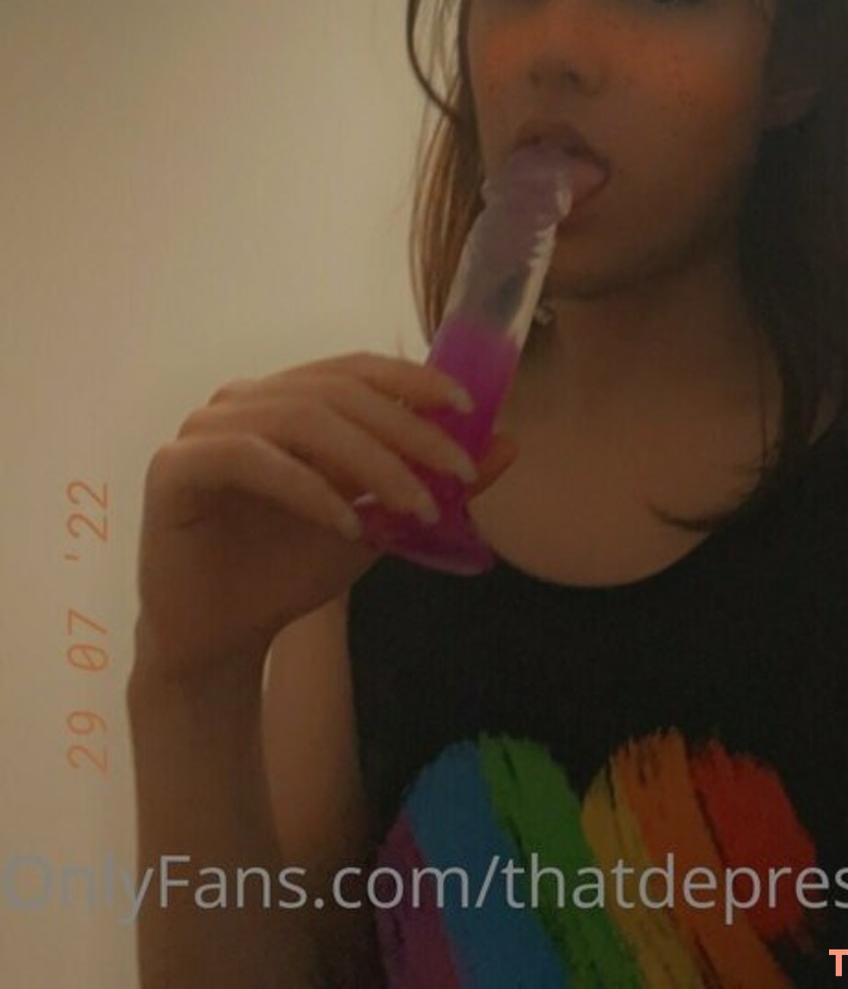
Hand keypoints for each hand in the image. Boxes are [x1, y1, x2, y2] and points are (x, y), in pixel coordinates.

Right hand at [132, 351, 517, 681]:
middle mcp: (242, 398)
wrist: (220, 641)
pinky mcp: (174, 466)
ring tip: (416, 508)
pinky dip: (308, 488)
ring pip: (302, 419)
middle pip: (337, 392)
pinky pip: (250, 458)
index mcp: (284, 397)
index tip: (470, 410)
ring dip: (370, 462)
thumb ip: (431, 482)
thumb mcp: (376, 525)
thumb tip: (509, 443)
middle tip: (459, 472)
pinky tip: (347, 525)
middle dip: (407, 429)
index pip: (355, 369)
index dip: (414, 380)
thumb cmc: (289, 572)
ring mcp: (203, 426)